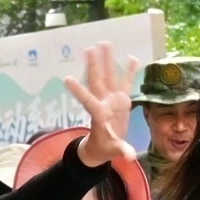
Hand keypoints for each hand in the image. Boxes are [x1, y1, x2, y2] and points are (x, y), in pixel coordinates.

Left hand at [68, 45, 132, 165]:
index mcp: (98, 114)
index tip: (66, 78)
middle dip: (93, 65)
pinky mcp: (122, 100)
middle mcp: (103, 102)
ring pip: (109, 76)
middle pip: (97, 81)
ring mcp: (112, 99)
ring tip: (105, 43)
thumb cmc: (105, 147)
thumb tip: (130, 156)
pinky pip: (126, 83)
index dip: (78, 90)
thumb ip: (121, 150)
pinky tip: (133, 57)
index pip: (87, 100)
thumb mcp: (112, 150)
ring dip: (107, 61)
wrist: (106, 144)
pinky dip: (130, 71)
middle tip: (89, 48)